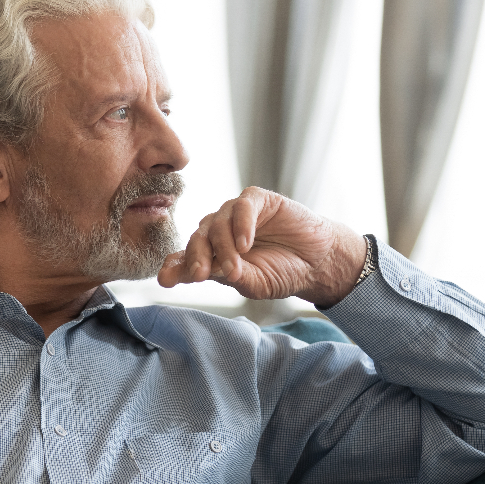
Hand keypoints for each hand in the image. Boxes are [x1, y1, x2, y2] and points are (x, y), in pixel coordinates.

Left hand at [156, 187, 367, 306]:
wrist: (317, 262)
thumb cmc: (283, 273)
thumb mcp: (252, 283)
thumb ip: (224, 277)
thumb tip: (191, 276)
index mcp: (212, 256)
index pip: (184, 258)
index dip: (175, 267)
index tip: (167, 280)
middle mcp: (218, 233)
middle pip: (196, 239)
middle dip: (197, 258)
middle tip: (200, 275)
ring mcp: (235, 215)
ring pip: (216, 223)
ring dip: (223, 247)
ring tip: (236, 267)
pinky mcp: (257, 200)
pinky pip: (242, 206)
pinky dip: (241, 224)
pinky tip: (246, 244)